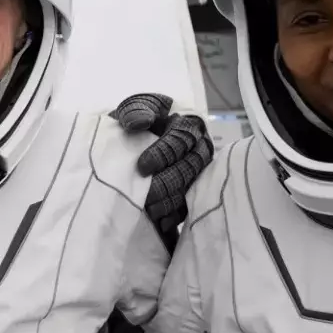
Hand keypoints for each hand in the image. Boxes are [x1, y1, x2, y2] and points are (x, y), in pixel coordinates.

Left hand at [110, 93, 213, 244]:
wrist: (134, 137)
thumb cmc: (137, 118)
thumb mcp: (133, 107)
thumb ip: (135, 111)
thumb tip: (139, 122)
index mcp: (187, 124)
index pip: (180, 140)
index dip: (162, 154)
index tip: (141, 168)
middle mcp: (198, 147)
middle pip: (189, 167)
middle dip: (166, 183)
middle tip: (146, 196)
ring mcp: (198, 169)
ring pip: (190, 187)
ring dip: (171, 201)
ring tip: (151, 212)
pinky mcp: (192, 188)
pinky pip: (189, 204)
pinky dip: (175, 215)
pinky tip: (162, 224)